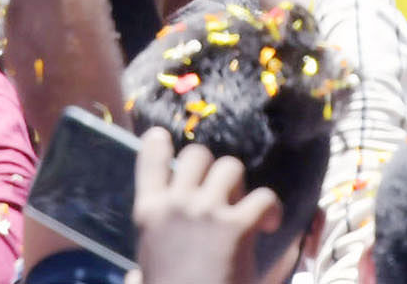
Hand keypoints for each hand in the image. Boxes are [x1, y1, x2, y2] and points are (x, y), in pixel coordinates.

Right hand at [131, 127, 279, 283]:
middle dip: (212, 169)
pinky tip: (268, 226)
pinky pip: (263, 197)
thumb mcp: (144, 280)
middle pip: (198, 155)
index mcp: (148, 215)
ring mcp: (208, 212)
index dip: (158, 144)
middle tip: (221, 196)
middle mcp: (176, 204)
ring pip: (231, 167)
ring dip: (241, 185)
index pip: (151, 160)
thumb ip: (139, 273)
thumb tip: (135, 278)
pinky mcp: (238, 227)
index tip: (163, 138)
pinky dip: (271, 209)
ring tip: (245, 209)